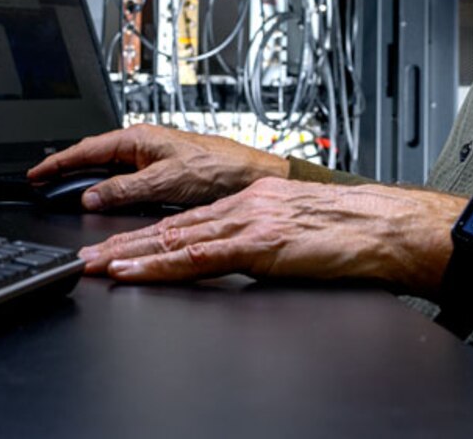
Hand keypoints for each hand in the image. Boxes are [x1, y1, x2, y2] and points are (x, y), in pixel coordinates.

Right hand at [25, 124, 288, 210]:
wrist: (251, 175)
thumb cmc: (218, 169)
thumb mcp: (165, 181)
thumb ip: (124, 189)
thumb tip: (91, 196)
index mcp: (139, 138)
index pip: (87, 149)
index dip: (58, 162)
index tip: (36, 173)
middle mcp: (143, 143)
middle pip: (93, 155)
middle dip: (65, 167)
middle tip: (41, 181)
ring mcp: (151, 156)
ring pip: (108, 166)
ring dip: (85, 177)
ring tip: (62, 187)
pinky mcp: (161, 169)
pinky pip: (123, 176)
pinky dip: (105, 184)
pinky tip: (100, 193)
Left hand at [77, 178, 467, 296]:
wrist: (387, 226)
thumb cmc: (355, 234)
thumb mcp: (298, 233)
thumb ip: (265, 241)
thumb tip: (247, 259)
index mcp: (253, 201)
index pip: (188, 220)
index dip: (147, 235)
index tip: (116, 248)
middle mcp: (244, 205)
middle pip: (170, 226)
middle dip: (123, 243)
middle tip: (85, 257)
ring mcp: (248, 222)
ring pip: (174, 238)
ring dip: (129, 254)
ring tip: (95, 266)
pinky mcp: (258, 243)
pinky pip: (198, 255)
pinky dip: (160, 264)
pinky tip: (135, 270)